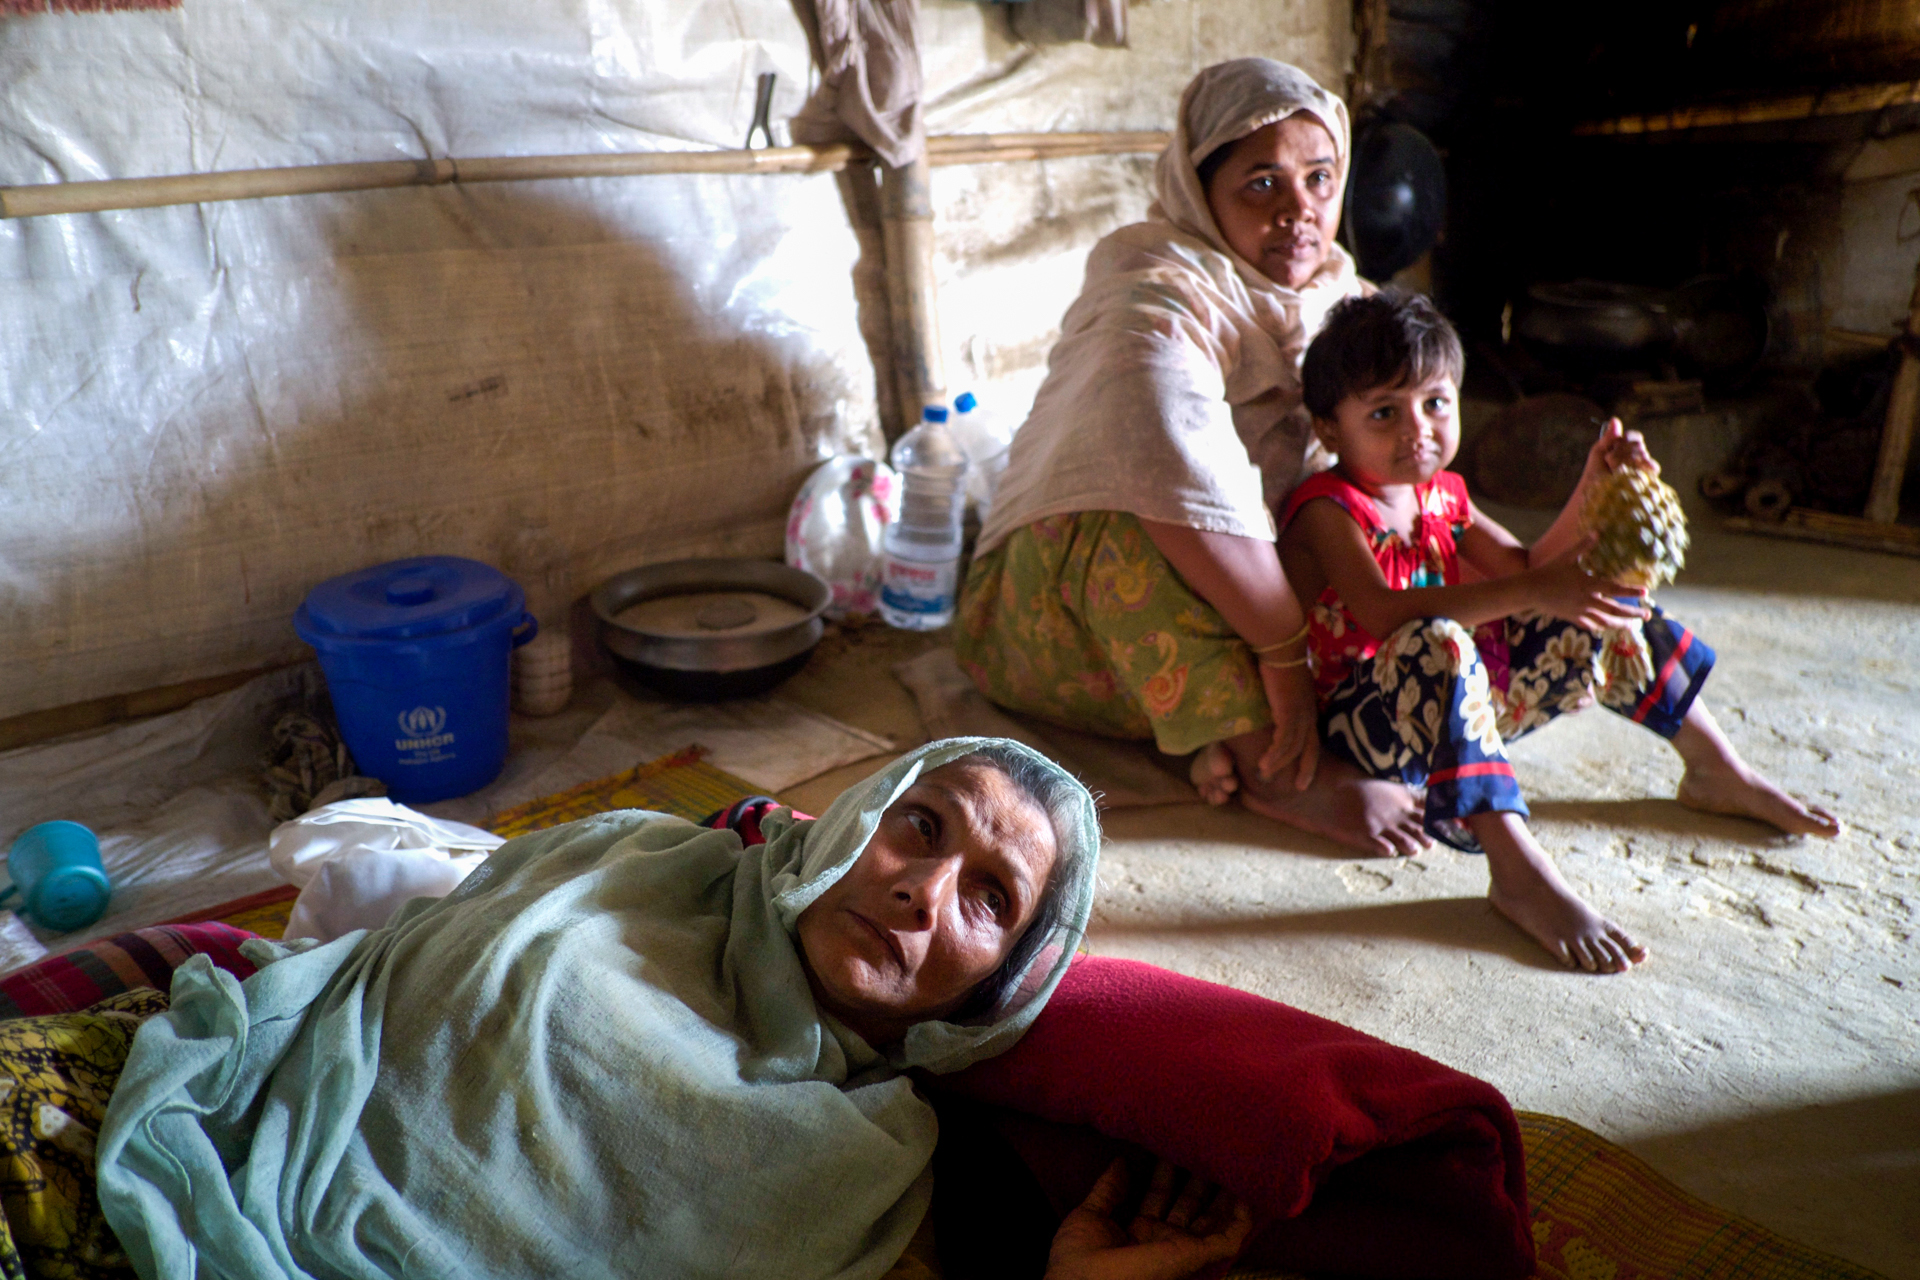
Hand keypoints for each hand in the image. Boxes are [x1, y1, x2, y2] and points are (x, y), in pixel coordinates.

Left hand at [1045, 1159, 1255, 1279]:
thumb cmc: (1078, 1260)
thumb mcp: (1089, 1216)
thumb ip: (1108, 1190)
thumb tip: (1121, 1161)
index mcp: (1138, 1232)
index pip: (1159, 1196)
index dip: (1166, 1171)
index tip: (1171, 1143)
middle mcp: (1162, 1240)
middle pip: (1188, 1204)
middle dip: (1197, 1175)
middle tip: (1205, 1144)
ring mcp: (1181, 1248)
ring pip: (1213, 1219)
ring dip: (1224, 1192)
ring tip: (1232, 1159)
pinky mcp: (1196, 1256)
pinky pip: (1229, 1239)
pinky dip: (1242, 1219)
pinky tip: (1248, 1194)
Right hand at [1257, 658, 1318, 790]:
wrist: (1280, 647)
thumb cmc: (1278, 659)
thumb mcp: (1282, 683)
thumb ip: (1279, 696)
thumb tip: (1270, 701)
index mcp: (1308, 707)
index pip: (1312, 736)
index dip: (1309, 755)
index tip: (1304, 769)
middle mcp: (1308, 713)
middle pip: (1310, 748)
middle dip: (1306, 769)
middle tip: (1300, 787)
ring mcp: (1300, 714)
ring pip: (1294, 748)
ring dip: (1280, 764)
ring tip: (1266, 775)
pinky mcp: (1289, 714)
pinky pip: (1282, 742)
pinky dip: (1274, 755)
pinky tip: (1264, 763)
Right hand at [1532, 536, 1648, 630]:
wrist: (1530, 591)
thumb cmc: (1549, 571)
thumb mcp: (1567, 556)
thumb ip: (1584, 545)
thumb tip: (1596, 532)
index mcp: (1588, 585)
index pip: (1614, 589)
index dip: (1630, 591)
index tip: (1645, 592)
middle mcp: (1587, 600)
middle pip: (1615, 610)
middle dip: (1633, 614)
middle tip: (1647, 616)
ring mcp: (1580, 611)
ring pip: (1605, 622)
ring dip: (1620, 624)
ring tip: (1632, 626)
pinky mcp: (1572, 617)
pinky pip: (1590, 625)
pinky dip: (1601, 626)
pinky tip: (1606, 627)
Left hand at [1579, 416, 1658, 485]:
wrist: (1593, 495)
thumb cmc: (1595, 474)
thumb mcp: (1598, 452)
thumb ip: (1609, 437)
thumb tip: (1615, 419)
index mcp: (1628, 450)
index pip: (1636, 437)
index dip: (1627, 438)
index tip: (1614, 445)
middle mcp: (1639, 459)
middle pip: (1638, 446)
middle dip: (1621, 451)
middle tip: (1608, 460)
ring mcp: (1644, 470)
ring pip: (1642, 455)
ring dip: (1625, 460)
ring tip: (1613, 469)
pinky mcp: (1648, 481)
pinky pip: (1650, 468)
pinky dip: (1636, 468)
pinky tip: (1626, 472)